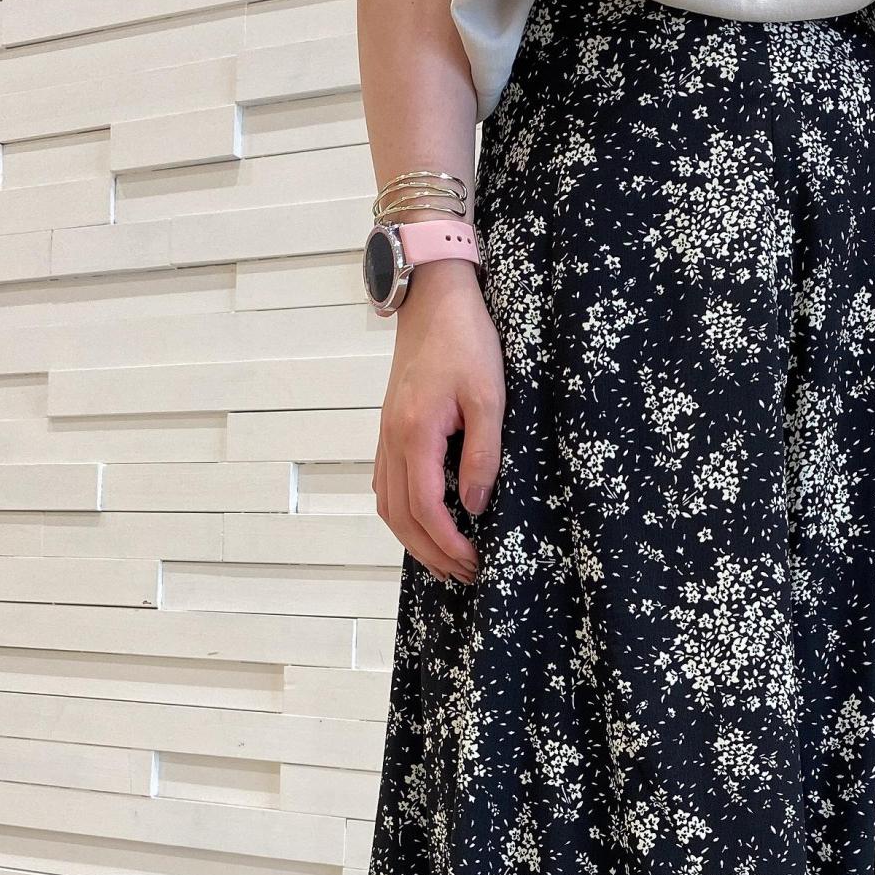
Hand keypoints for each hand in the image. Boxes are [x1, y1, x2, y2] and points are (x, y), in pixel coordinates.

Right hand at [374, 261, 503, 584]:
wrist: (433, 299)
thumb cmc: (465, 341)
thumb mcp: (488, 397)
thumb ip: (483, 454)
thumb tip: (475, 505)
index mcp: (415, 434)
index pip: (425, 508)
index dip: (448, 543)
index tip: (475, 562)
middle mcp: (391, 441)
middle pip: (400, 517)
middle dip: (432, 554)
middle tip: (465, 574)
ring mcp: (385, 436)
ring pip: (388, 506)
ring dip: (414, 541)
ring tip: (445, 561)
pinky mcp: (389, 431)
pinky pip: (386, 486)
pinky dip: (402, 516)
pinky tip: (423, 525)